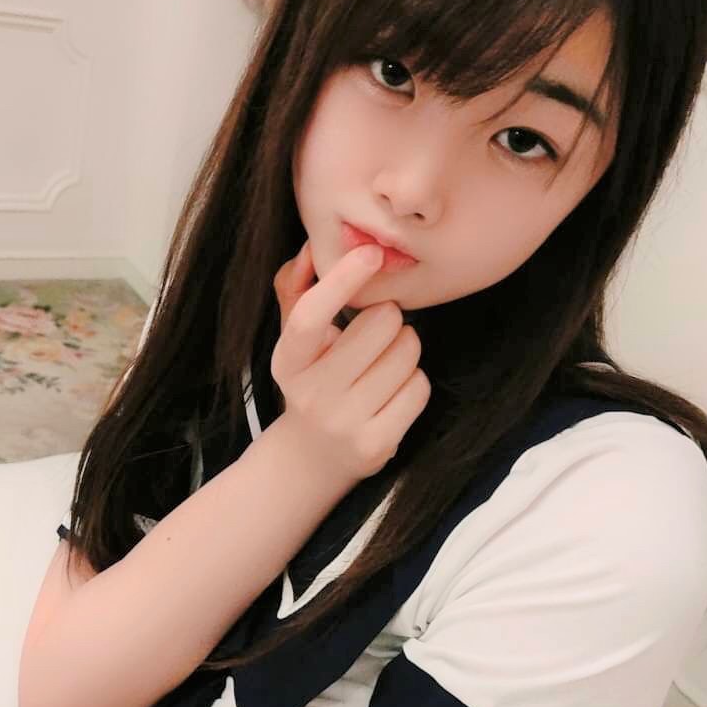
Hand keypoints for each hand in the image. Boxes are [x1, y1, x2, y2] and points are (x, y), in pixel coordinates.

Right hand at [270, 240, 430, 488]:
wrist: (311, 458)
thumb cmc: (312, 383)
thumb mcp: (296, 342)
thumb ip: (297, 289)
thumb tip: (311, 248)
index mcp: (287, 362)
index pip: (310, 316)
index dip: (342, 281)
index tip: (371, 254)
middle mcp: (311, 394)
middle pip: (380, 325)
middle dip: (390, 319)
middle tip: (378, 334)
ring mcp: (343, 422)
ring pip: (407, 354)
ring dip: (405, 350)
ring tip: (384, 365)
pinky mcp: (375, 444)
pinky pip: (419, 388)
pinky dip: (414, 383)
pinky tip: (392, 393)